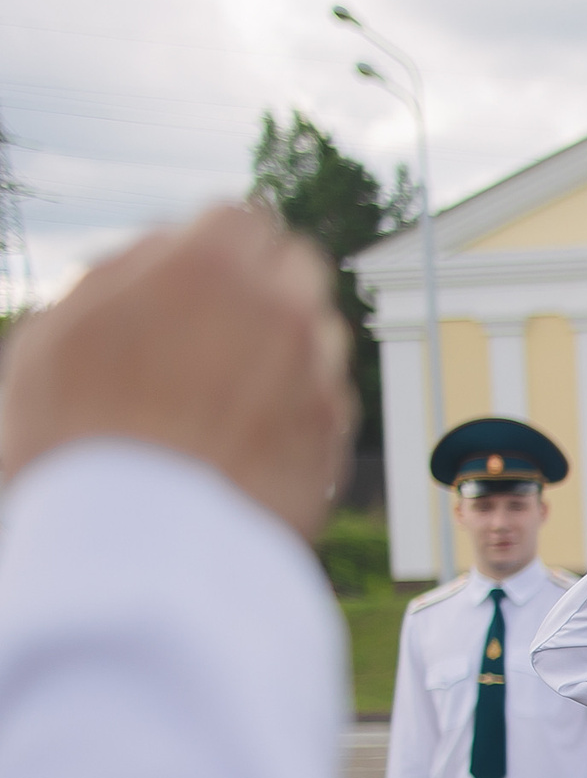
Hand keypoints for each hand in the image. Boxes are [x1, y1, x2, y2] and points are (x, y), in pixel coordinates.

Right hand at [0, 203, 353, 538]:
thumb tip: (169, 243)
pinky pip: (326, 404)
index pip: (241, 220)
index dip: (214, 250)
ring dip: (287, 349)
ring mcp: (319, 379)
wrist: (130, 557)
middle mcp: (283, 313)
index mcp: (211, 269)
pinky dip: (298, 412)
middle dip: (266, 288)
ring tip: (224, 400)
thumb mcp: (59, 336)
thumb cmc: (74, 440)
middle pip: (298, 270)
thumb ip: (122, 273)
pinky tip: (246, 444)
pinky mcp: (337, 441)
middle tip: (218, 331)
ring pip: (322, 336)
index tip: (195, 281)